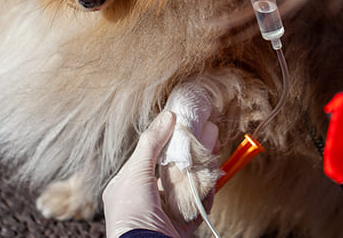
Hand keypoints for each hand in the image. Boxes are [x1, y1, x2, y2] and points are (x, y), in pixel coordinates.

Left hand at [103, 111, 206, 237]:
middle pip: (173, 172)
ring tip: (215, 158)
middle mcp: (145, 200)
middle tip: (209, 140)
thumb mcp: (136, 172)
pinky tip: (213, 182)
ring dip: (202, 174)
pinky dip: (206, 195)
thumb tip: (168, 115)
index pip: (151, 158)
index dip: (170, 142)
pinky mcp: (181, 227)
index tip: (187, 128)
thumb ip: (152, 143)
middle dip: (192, 157)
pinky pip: (197, 207)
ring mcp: (164, 214)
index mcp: (127, 186)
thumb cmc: (131, 213)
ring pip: (188, 188)